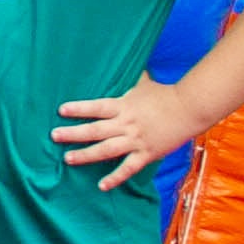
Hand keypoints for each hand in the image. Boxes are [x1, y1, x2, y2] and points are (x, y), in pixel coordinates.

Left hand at [53, 79, 208, 191]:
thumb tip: (125, 58)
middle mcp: (126, 124)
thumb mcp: (144, 82)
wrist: (190, 109)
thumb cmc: (165, 94)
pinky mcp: (146, 154)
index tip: (61, 110)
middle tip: (54, 136)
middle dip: (73, 133)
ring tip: (68, 159)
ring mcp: (135, 140)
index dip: (79, 108)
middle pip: (95, 130)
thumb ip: (130, 77)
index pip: (96, 107)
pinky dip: (115, 178)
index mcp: (124, 106)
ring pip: (106, 150)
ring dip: (85, 155)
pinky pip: (128, 168)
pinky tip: (101, 186)